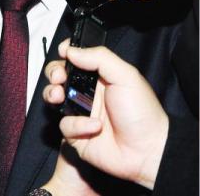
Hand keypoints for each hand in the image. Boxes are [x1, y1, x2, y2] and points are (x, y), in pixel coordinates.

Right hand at [43, 40, 168, 189]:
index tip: (63, 51)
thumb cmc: (142, 111)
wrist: (146, 149)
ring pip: (55, 98)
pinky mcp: (77, 134)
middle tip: (58, 76)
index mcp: (102, 75)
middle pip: (61, 75)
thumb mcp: (126, 76)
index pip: (79, 57)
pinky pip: (65, 125)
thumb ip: (100, 58)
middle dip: (54, 72)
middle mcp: (90, 92)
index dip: (68, 53)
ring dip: (52, 93)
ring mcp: (82, 112)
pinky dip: (77, 125)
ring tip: (59, 95)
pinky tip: (95, 127)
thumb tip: (72, 50)